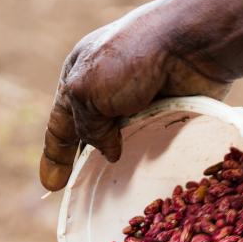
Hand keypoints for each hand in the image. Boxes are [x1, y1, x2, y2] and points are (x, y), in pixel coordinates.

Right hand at [39, 0, 242, 190]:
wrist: (191, 45)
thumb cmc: (130, 59)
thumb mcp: (87, 90)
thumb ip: (86, 127)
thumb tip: (109, 153)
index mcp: (81, 77)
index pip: (61, 124)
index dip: (55, 155)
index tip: (51, 185)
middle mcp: (109, 90)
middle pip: (92, 136)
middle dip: (85, 164)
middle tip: (79, 196)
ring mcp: (141, 103)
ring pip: (124, 144)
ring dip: (120, 166)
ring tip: (113, 194)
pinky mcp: (170, 113)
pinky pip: (153, 145)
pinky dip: (147, 160)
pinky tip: (145, 178)